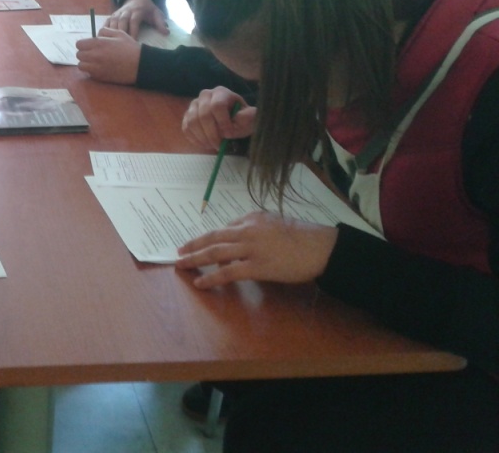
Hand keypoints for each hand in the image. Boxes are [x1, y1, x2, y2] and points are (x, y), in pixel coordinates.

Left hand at [76, 27, 141, 84]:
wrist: (139, 65)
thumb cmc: (130, 48)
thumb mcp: (119, 33)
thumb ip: (105, 31)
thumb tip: (96, 35)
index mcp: (98, 43)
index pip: (79, 44)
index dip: (83, 44)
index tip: (89, 46)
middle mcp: (94, 55)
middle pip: (79, 55)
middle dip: (84, 53)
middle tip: (92, 54)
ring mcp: (96, 67)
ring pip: (81, 65)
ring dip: (86, 63)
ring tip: (94, 62)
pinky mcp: (99, 77)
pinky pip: (89, 73)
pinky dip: (91, 71)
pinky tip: (100, 68)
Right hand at [105, 0, 167, 38]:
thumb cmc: (148, 9)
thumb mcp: (156, 13)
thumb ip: (160, 23)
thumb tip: (166, 32)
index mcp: (138, 11)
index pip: (134, 21)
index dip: (133, 30)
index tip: (133, 41)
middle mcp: (126, 11)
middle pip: (122, 21)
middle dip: (120, 32)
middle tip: (120, 45)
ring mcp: (118, 13)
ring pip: (113, 21)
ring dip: (111, 32)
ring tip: (109, 43)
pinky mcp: (112, 15)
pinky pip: (107, 22)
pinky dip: (104, 29)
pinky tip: (102, 38)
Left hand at [175, 212, 338, 288]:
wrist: (322, 247)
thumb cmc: (303, 236)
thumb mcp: (276, 222)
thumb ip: (256, 227)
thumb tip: (237, 235)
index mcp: (252, 217)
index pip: (225, 227)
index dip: (209, 238)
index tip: (198, 244)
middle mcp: (248, 229)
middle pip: (213, 237)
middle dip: (193, 244)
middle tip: (178, 251)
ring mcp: (251, 248)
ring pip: (215, 253)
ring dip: (194, 259)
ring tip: (181, 265)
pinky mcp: (257, 267)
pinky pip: (228, 272)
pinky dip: (211, 278)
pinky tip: (200, 283)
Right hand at [182, 87, 254, 149]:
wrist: (234, 120)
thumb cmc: (242, 117)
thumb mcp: (251, 116)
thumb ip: (248, 117)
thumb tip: (235, 121)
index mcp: (221, 93)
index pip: (217, 105)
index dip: (223, 122)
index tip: (229, 135)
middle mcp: (205, 95)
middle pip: (203, 115)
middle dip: (212, 134)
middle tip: (220, 146)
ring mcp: (194, 105)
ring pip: (192, 122)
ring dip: (203, 138)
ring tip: (213, 145)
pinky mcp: (187, 116)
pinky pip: (186, 128)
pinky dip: (195, 139)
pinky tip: (205, 144)